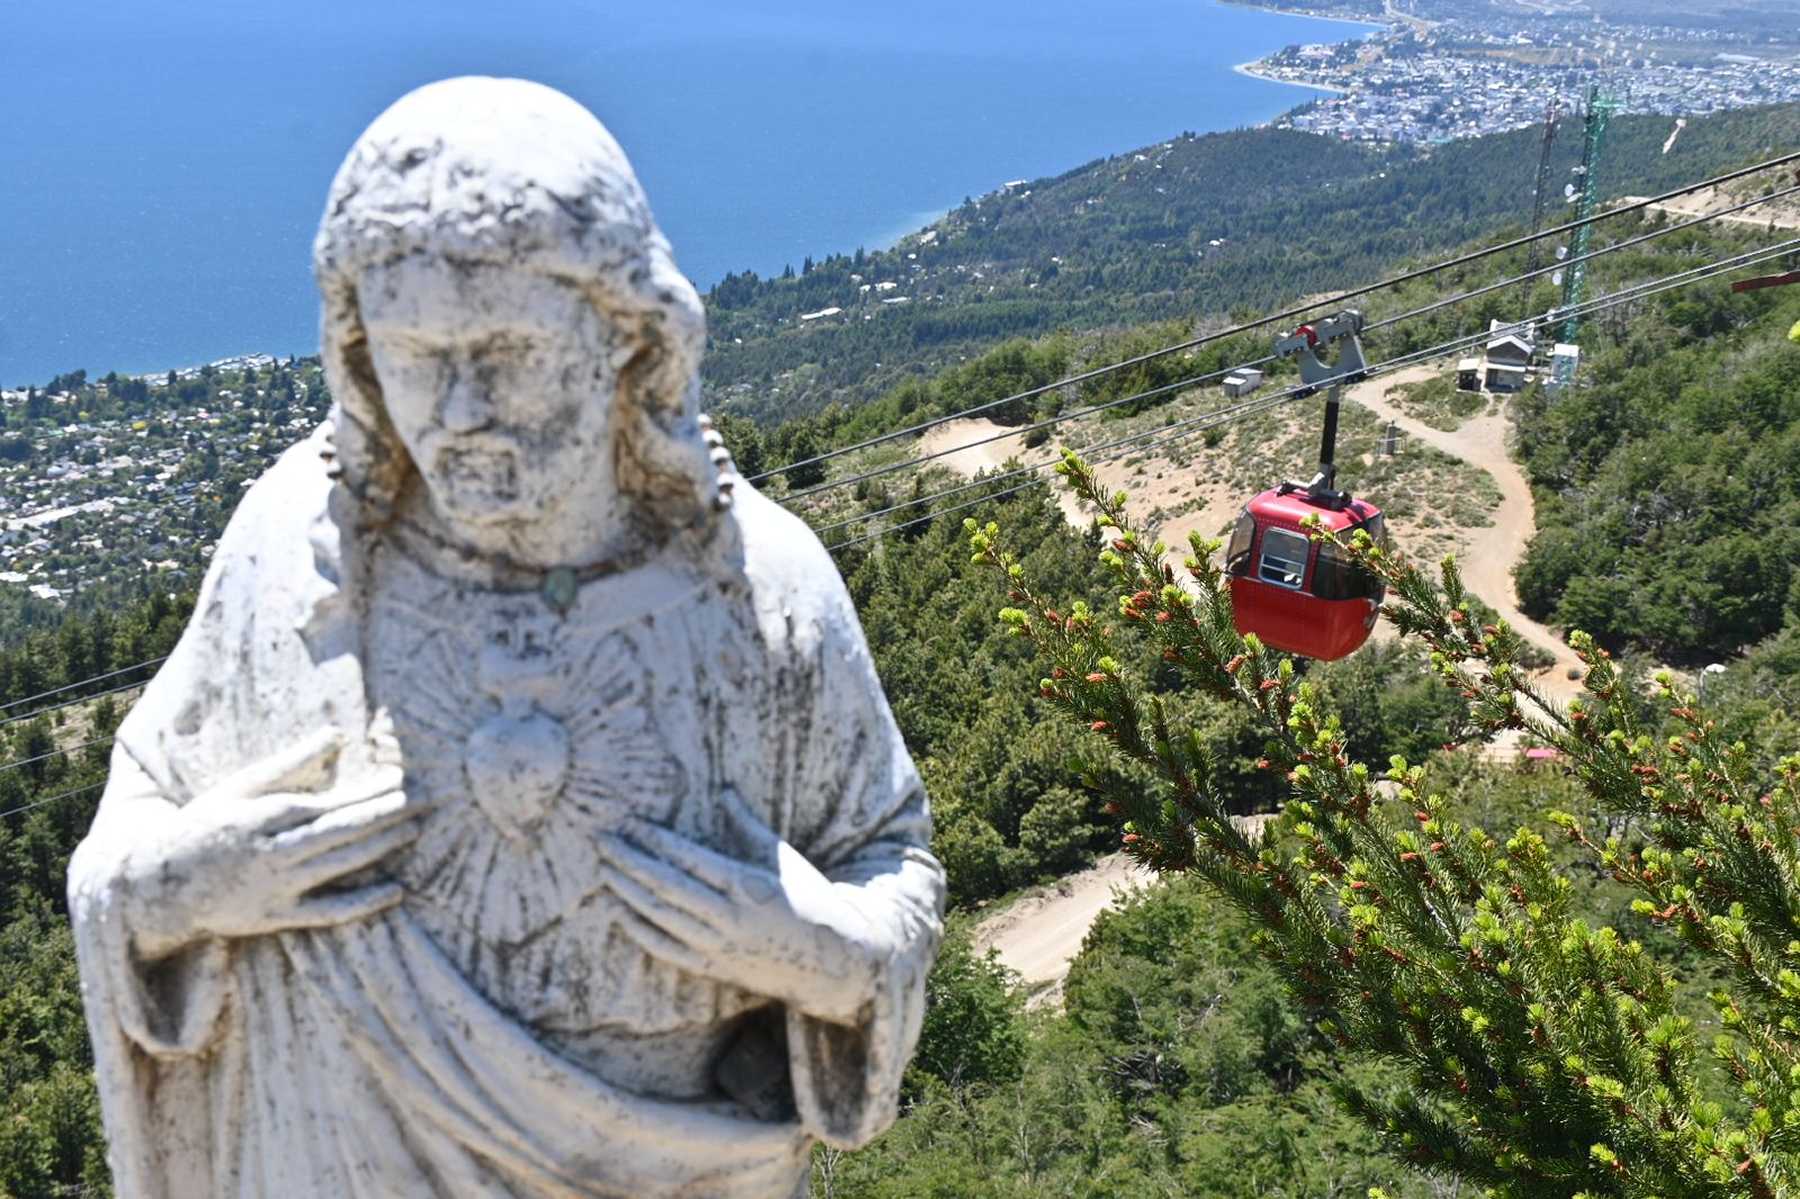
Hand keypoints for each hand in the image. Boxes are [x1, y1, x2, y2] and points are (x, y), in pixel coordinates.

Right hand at [119, 730, 424, 959]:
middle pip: (344, 830)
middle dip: (388, 814)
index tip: (403, 778)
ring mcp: (277, 887)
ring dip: (381, 847)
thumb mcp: (241, 786)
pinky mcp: (276, 917)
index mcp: (266, 815)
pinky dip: (363, 902)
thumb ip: (291, 762)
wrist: (159, 885)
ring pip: (341, 865)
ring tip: (414, 830)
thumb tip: (335, 733)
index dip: (372, 791)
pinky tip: (396, 891)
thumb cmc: (205, 824)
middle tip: (427, 799)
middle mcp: (275, 851)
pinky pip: (328, 912)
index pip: (332, 801)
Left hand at [597, 789, 880, 1025]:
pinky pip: (666, 949)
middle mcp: (728, 916)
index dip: (657, 841)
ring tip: (604, 870)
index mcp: (747, 884)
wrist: (830, 961)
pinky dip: (639, 931)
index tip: (632, 824)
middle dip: (630, 861)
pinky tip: (619, 912)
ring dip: (628, 892)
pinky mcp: (713, 968)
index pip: (690, 859)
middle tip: (603, 841)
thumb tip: (725, 790)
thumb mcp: (784, 858)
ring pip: (661, 916)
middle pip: (666, 886)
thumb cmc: (810, 900)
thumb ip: (748, 826)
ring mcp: (718, 945)